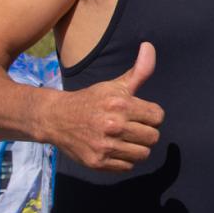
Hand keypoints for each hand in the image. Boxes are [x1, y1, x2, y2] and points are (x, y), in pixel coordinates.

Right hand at [46, 41, 163, 171]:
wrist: (55, 118)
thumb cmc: (91, 100)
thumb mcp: (114, 85)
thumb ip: (139, 71)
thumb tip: (150, 46)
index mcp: (120, 104)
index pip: (157, 116)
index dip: (152, 116)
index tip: (140, 115)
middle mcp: (113, 125)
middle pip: (153, 137)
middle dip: (146, 132)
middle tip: (132, 128)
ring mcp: (104, 146)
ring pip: (143, 154)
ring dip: (137, 148)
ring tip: (125, 139)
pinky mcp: (97, 162)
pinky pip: (128, 166)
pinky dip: (124, 160)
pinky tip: (115, 149)